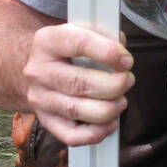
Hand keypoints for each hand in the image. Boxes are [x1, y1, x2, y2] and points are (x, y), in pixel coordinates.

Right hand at [23, 23, 134, 145]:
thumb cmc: (67, 51)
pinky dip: (97, 133)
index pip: (78, 43)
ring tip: (120, 101)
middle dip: (113, 85)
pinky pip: (72, 136)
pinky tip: (110, 122)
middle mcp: (39, 71)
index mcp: (47, 42)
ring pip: (77, 110)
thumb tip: (122, 50)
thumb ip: (104, 35)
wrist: (38, 70)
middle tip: (127, 81)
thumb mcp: (80, 31)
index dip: (108, 53)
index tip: (126, 61)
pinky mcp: (47, 121)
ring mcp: (40, 99)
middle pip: (79, 83)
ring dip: (109, 109)